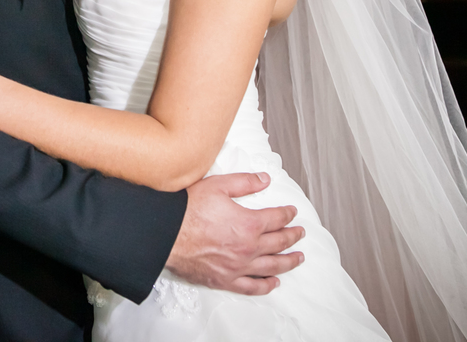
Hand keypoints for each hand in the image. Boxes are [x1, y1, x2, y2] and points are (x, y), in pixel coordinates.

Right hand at [165, 172, 303, 295]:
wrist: (166, 233)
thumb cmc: (188, 209)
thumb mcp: (218, 185)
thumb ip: (245, 182)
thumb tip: (265, 179)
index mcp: (250, 224)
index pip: (276, 218)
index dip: (287, 213)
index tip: (292, 212)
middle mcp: (249, 248)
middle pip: (279, 243)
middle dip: (293, 236)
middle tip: (301, 233)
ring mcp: (238, 266)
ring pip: (272, 266)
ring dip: (289, 261)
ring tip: (299, 258)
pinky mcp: (225, 279)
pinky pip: (252, 286)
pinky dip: (266, 285)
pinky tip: (274, 282)